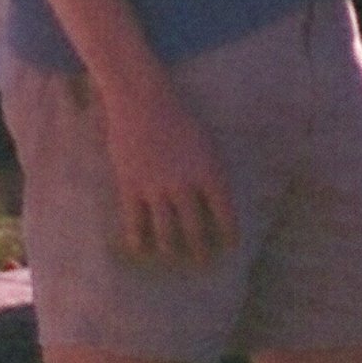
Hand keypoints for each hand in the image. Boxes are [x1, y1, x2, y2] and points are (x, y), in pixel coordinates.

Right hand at [92, 65, 235, 267]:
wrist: (143, 101)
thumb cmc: (178, 117)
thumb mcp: (204, 142)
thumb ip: (208, 171)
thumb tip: (211, 199)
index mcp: (209, 171)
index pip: (224, 211)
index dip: (229, 231)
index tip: (231, 244)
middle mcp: (184, 184)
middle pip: (194, 228)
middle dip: (200, 249)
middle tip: (202, 261)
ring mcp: (156, 188)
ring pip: (166, 231)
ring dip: (171, 249)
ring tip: (174, 257)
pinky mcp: (131, 187)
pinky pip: (135, 222)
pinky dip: (139, 239)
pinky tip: (141, 249)